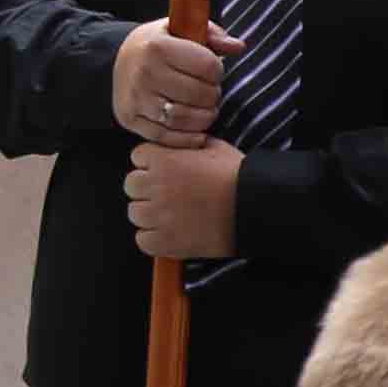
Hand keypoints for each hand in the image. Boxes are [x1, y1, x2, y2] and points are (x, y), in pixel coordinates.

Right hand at [110, 21, 237, 145]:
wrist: (116, 60)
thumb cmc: (157, 45)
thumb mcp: (180, 29)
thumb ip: (212, 35)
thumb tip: (238, 47)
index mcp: (157, 47)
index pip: (208, 66)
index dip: (217, 70)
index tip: (211, 70)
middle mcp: (144, 73)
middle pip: (200, 95)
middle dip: (212, 95)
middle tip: (209, 92)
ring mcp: (135, 98)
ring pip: (184, 119)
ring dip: (204, 118)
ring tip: (204, 109)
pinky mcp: (129, 119)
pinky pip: (166, 137)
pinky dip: (187, 137)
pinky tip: (195, 129)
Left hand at [123, 137, 241, 261]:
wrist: (256, 207)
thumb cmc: (240, 177)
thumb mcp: (216, 148)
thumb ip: (191, 144)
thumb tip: (184, 144)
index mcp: (166, 161)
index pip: (138, 157)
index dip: (152, 162)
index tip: (165, 170)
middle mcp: (157, 187)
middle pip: (131, 185)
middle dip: (147, 188)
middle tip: (167, 193)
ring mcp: (159, 216)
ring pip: (135, 213)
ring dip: (149, 214)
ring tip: (170, 215)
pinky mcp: (166, 241)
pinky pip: (143, 240)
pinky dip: (154, 238)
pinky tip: (171, 232)